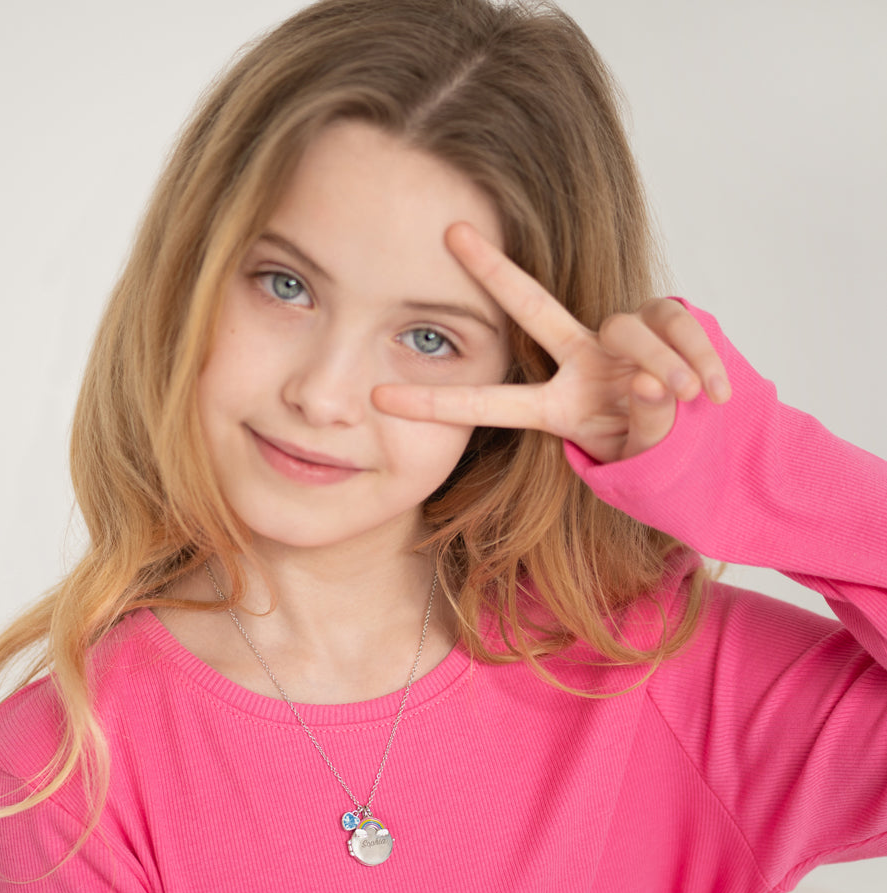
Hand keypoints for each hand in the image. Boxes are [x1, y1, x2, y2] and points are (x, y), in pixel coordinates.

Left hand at [372, 222, 730, 463]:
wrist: (701, 442)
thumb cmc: (652, 451)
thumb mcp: (637, 458)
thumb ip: (640, 430)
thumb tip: (652, 382)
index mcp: (555, 404)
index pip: (488, 400)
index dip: (437, 399)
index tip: (378, 397)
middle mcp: (580, 360)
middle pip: (533, 308)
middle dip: (495, 271)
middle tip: (454, 235)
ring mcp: (618, 341)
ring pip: (630, 328)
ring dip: (661, 362)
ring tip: (686, 397)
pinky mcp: (665, 323)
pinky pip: (679, 327)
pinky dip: (700, 357)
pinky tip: (714, 390)